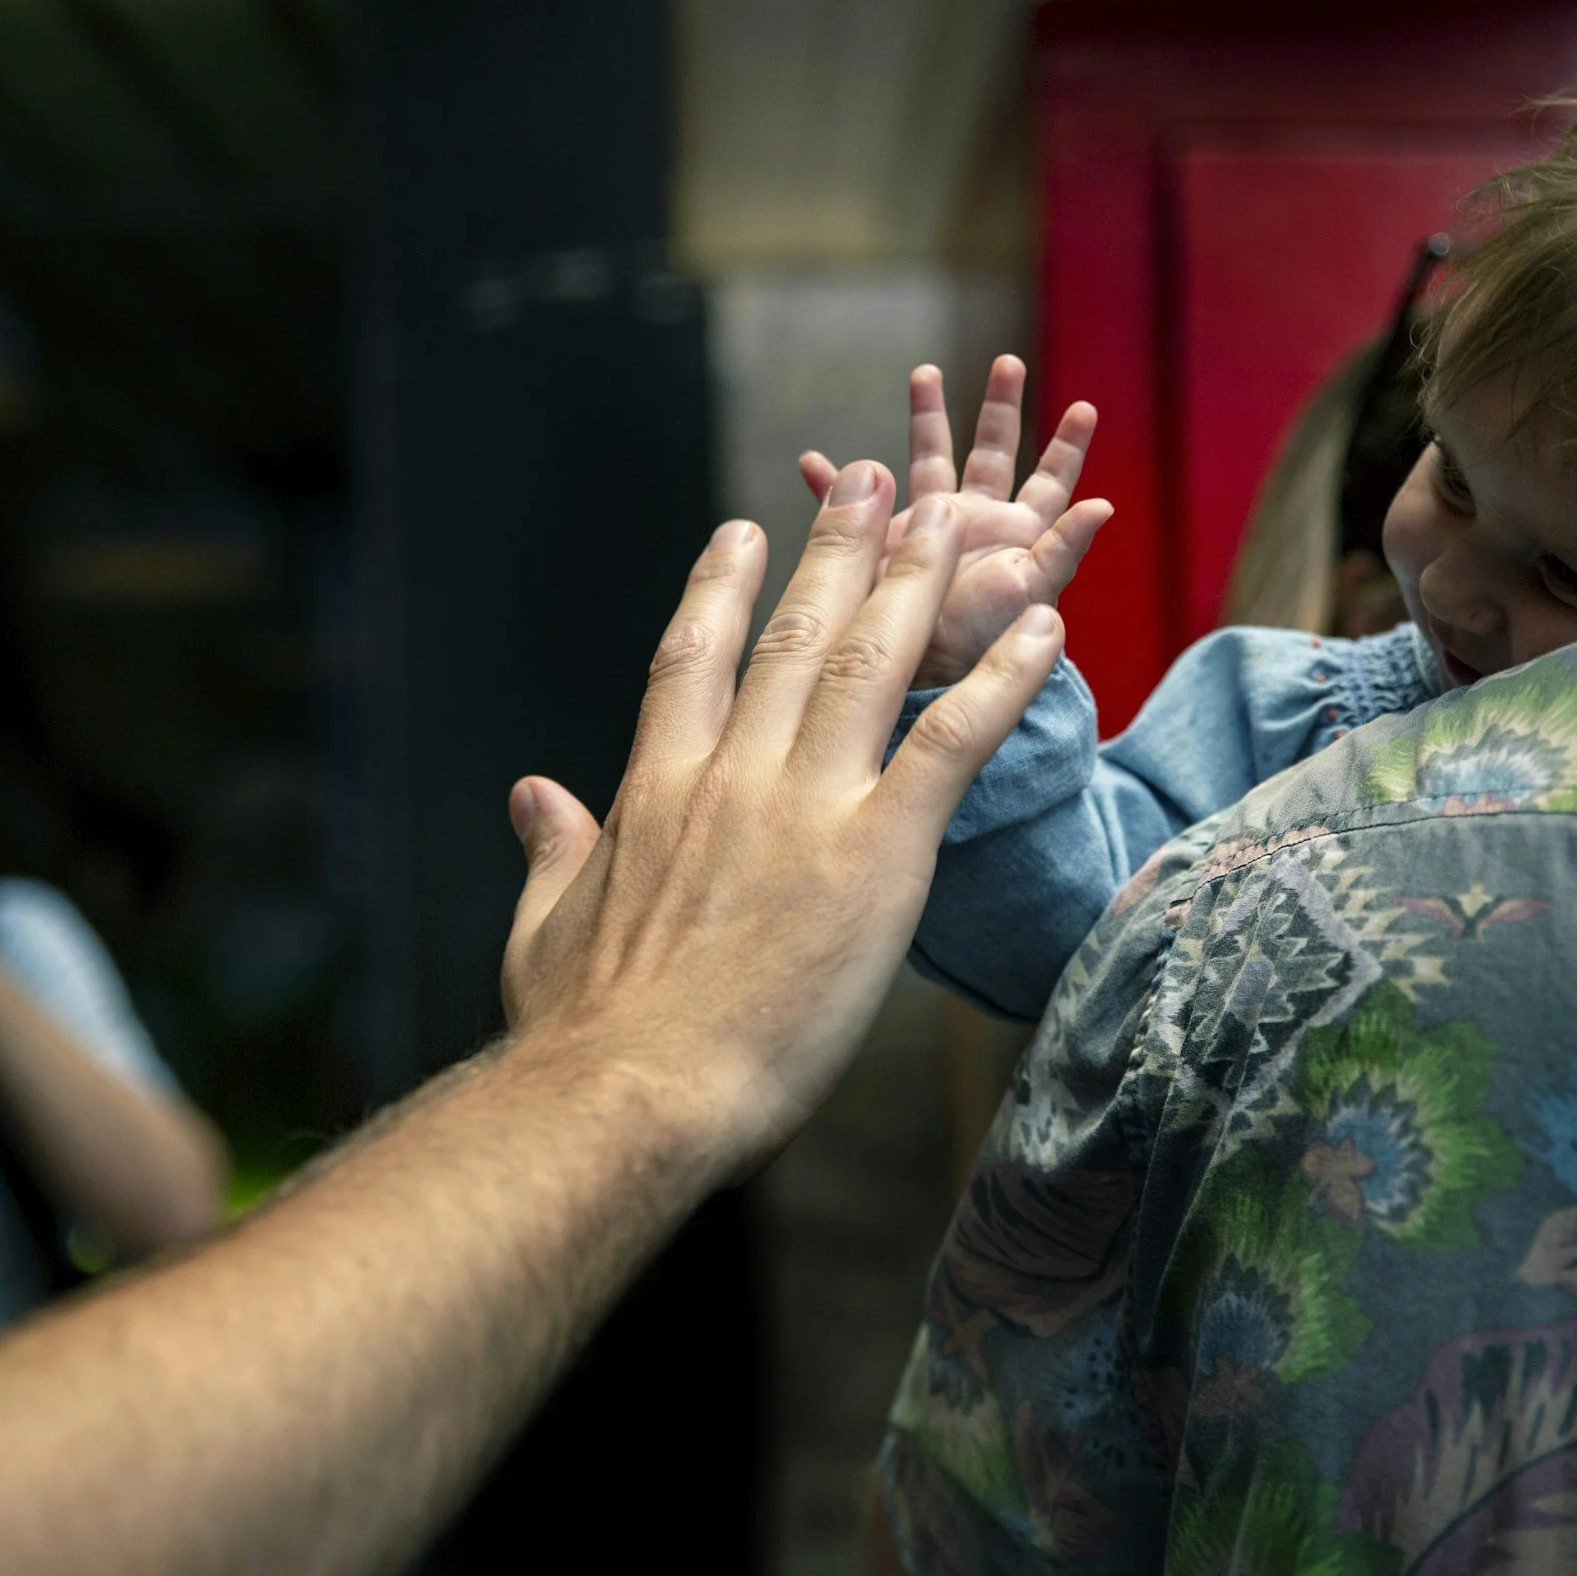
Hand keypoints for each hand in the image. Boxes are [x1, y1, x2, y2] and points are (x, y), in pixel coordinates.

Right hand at [500, 462, 1065, 1175]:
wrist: (627, 1093)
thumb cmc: (581, 1034)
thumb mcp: (544, 927)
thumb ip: (553, 849)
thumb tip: (532, 795)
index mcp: (655, 788)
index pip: (692, 657)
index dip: (723, 586)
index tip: (745, 530)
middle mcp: (733, 773)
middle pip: (794, 633)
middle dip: (839, 547)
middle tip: (874, 482)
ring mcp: (805, 805)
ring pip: (872, 662)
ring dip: (919, 580)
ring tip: (952, 514)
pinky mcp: (876, 855)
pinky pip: (952, 744)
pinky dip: (1002, 682)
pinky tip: (1043, 631)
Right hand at [800, 356, 1108, 688]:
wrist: (923, 678)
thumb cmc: (986, 642)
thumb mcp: (1031, 592)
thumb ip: (1064, 548)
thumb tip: (1106, 505)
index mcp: (1017, 531)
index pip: (1050, 480)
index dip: (1068, 446)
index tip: (1086, 408)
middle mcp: (975, 523)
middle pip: (992, 452)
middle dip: (1000, 407)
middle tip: (1009, 362)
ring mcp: (929, 530)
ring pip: (929, 460)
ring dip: (926, 418)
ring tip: (925, 373)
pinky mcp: (886, 543)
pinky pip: (855, 504)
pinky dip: (832, 483)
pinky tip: (812, 461)